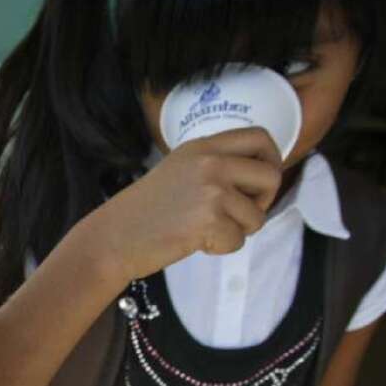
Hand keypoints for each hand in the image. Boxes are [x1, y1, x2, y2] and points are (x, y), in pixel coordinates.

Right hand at [84, 127, 282, 282]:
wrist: (113, 237)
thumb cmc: (143, 211)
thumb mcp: (178, 170)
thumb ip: (214, 166)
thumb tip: (255, 178)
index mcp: (202, 147)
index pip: (260, 137)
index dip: (271, 159)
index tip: (260, 181)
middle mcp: (210, 163)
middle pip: (270, 175)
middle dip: (263, 201)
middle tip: (240, 214)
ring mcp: (211, 191)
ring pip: (257, 216)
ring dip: (238, 230)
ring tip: (206, 231)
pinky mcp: (209, 221)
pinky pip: (238, 241)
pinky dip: (221, 248)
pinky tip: (196, 242)